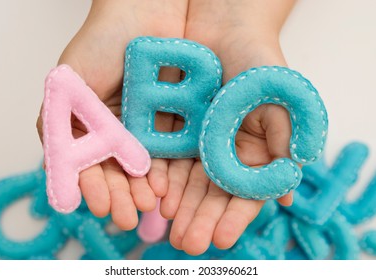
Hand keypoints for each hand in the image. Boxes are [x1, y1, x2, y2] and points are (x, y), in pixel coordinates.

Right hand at [36, 0, 188, 229]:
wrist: (145, 10)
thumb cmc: (101, 41)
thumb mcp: (68, 84)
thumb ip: (58, 123)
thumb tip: (59, 168)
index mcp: (89, 127)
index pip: (89, 166)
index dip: (94, 188)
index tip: (101, 206)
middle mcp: (117, 132)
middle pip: (119, 173)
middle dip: (123, 196)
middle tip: (128, 217)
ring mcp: (146, 129)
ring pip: (145, 168)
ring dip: (146, 189)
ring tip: (151, 207)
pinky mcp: (174, 122)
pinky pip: (171, 151)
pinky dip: (169, 170)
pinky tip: (169, 186)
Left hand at [164, 0, 295, 254]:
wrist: (223, 24)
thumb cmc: (257, 59)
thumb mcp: (278, 98)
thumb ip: (283, 140)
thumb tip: (287, 193)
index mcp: (251, 151)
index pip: (244, 192)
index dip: (234, 217)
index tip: (222, 239)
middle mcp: (221, 152)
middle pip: (211, 194)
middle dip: (201, 220)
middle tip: (190, 243)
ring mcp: (195, 142)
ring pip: (186, 182)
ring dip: (179, 208)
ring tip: (171, 231)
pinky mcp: (170, 128)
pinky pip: (163, 157)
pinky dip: (160, 179)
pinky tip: (155, 198)